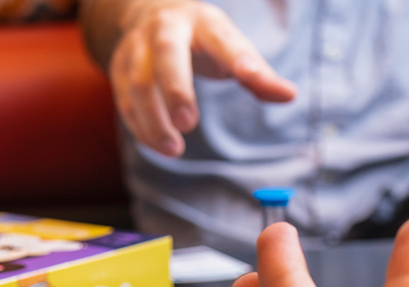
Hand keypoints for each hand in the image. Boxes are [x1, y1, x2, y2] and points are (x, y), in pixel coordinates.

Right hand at [109, 0, 295, 155]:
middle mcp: (165, 29)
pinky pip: (124, 100)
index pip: (222, 39)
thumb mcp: (230, 47)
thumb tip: (289, 95)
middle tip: (189, 124)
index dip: (238, 58)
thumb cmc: (202, 39)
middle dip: (176, 90)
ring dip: (153, 119)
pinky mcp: (118, 68)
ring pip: (138, 83)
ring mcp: (137, 47)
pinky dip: (140, 126)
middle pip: (167, 55)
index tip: (252, 77)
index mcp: (203, 23)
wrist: (150, 14)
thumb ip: (257, 74)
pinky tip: (157, 146)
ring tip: (174, 149)